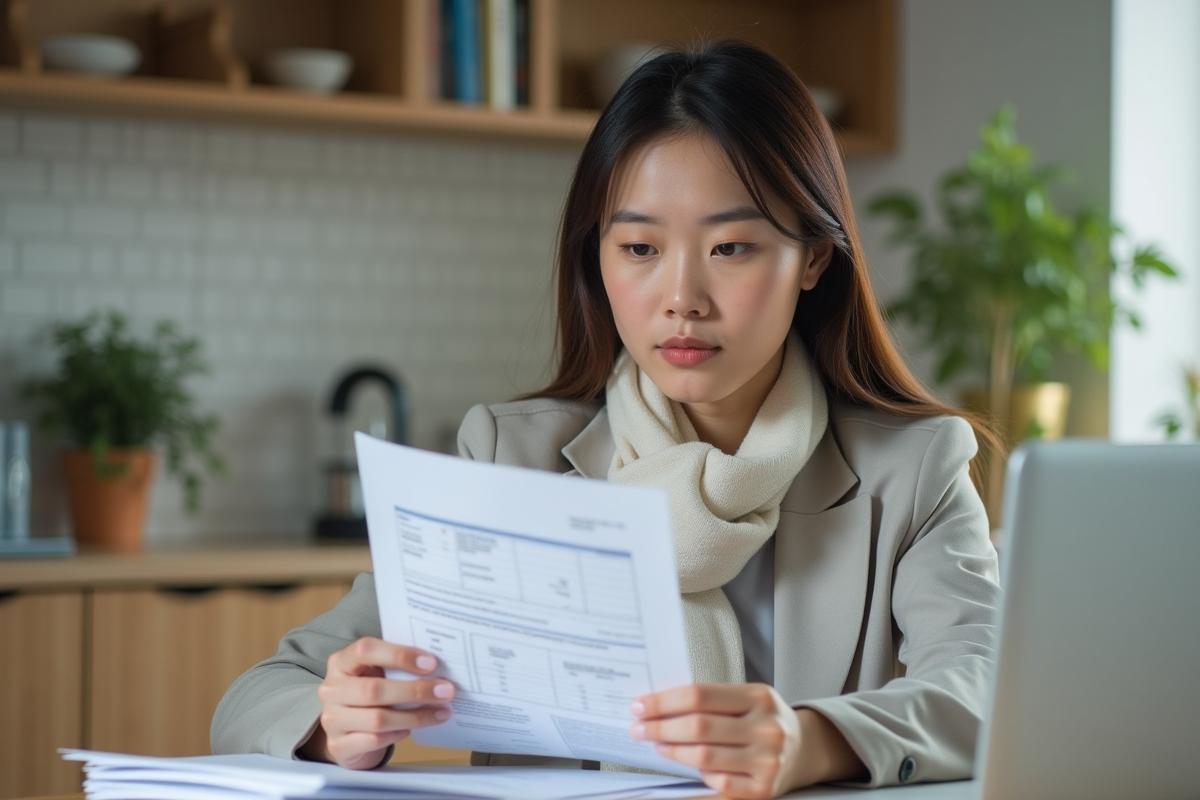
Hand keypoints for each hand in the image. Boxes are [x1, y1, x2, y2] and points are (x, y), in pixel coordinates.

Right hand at [298, 637, 456, 769]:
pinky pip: (374, 740)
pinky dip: (398, 734)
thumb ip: (396, 667)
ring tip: (440, 712)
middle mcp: (331, 689)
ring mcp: (332, 719)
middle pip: (374, 689)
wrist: (346, 732)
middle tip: (445, 691)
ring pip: (378, 719)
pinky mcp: (339, 745)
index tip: (431, 663)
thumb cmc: (368, 695)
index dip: (399, 655)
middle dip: (416, 690)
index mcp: (340, 662)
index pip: (366, 650)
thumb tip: (437, 666)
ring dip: (415, 716)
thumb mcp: (375, 674)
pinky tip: (412, 729)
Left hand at [630, 683, 864, 799]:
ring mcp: (767, 761)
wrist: (804, 750)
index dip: (663, 702)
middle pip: (698, 727)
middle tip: (638, 728)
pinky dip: (695, 779)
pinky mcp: (763, 790)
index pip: (699, 696)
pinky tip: (682, 771)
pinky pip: (719, 785)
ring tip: (658, 745)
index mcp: (759, 697)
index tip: (640, 706)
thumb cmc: (765, 720)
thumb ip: (713, 701)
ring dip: (672, 752)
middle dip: (660, 727)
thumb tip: (660, 707)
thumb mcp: (748, 699)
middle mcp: (766, 728)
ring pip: (704, 757)